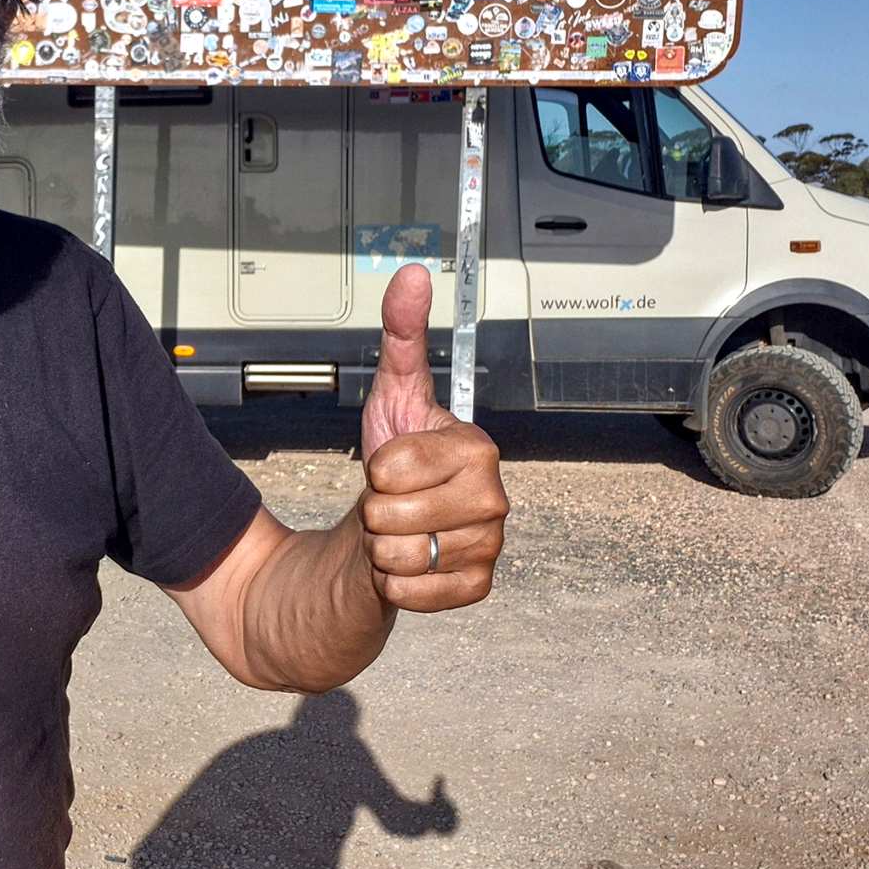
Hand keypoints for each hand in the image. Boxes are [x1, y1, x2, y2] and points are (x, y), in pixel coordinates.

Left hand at [357, 263, 507, 611]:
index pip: (390, 469)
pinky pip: (411, 594)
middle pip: (392, 515)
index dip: (374, 471)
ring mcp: (489, 545)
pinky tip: (408, 565)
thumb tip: (412, 275)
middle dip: (375, 511)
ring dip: (382, 548)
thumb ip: (402, 334)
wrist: (396, 525)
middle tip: (394, 501)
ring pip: (399, 556)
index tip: (390, 466)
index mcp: (477, 449)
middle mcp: (493, 498)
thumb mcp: (392, 393)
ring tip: (401, 530)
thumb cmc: (397, 461)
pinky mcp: (477, 587)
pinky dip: (395, 584)